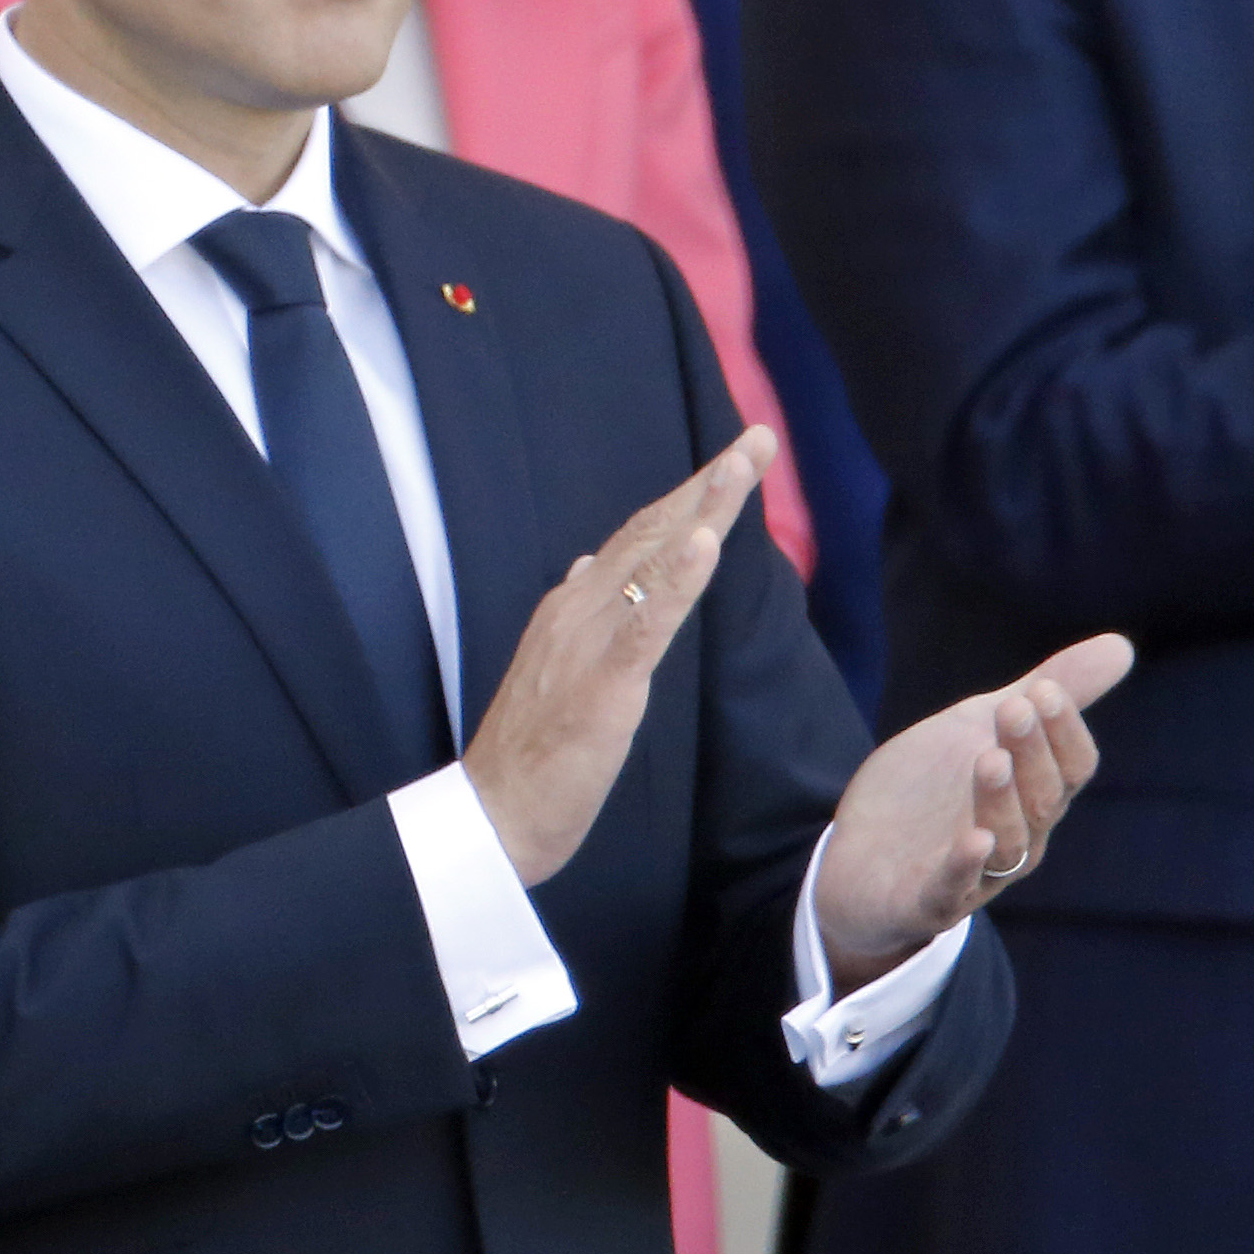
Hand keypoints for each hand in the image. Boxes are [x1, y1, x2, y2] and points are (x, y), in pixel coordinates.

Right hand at [462, 429, 773, 886]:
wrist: (494, 814)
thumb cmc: (530, 750)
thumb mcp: (556, 668)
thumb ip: (577, 615)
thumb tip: (584, 565)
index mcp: (570, 607)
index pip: (638, 536)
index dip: (689, 495)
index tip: (735, 459)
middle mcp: (576, 610)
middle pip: (651, 531)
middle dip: (709, 483)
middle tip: (759, 438)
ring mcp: (588, 644)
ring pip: (652, 562)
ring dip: (701, 509)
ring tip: (740, 464)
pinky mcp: (603, 685)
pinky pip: (646, 624)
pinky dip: (678, 580)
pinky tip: (704, 545)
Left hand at [813, 634, 1135, 989]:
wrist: (862, 863)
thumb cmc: (933, 792)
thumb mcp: (980, 730)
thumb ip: (1044, 694)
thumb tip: (1122, 645)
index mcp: (1034, 798)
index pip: (1069, 769)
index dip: (1063, 731)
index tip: (1044, 689)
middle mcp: (1018, 839)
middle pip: (1041, 800)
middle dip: (1031, 754)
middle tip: (1014, 708)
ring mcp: (975, 875)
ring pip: (1007, 842)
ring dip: (1000, 800)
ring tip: (990, 759)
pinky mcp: (926, 900)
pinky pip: (952, 890)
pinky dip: (964, 867)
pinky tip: (973, 841)